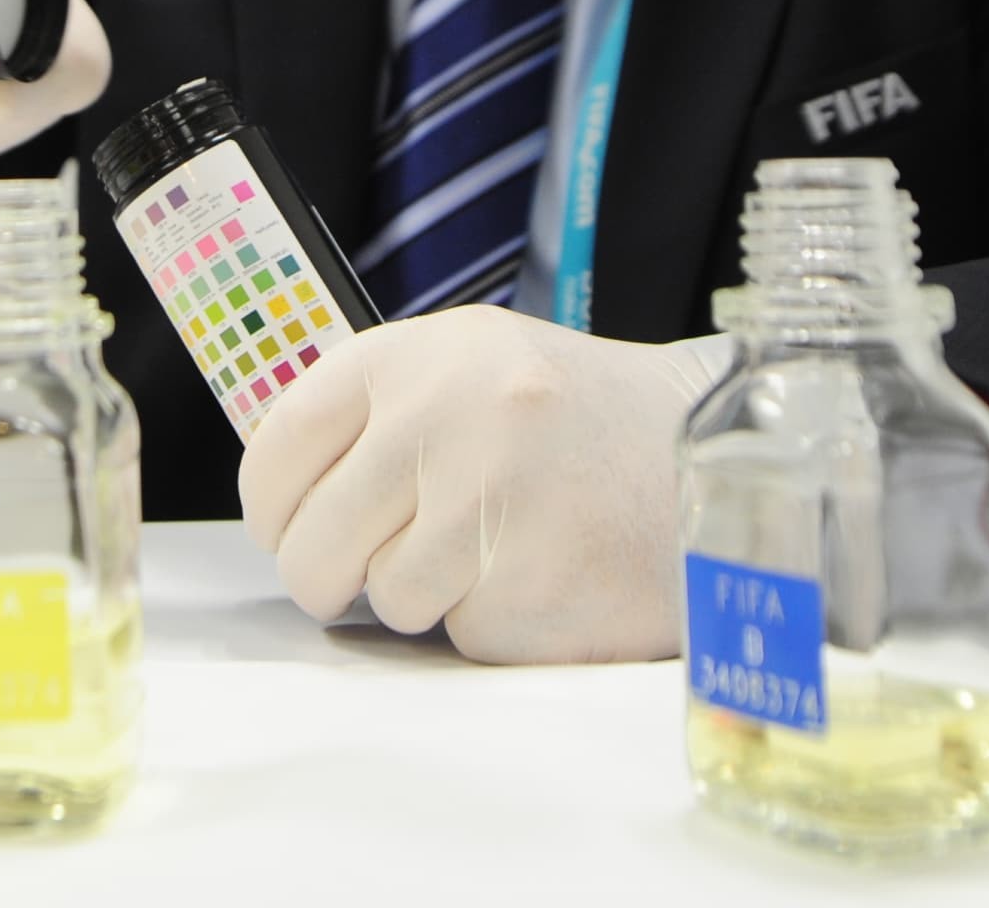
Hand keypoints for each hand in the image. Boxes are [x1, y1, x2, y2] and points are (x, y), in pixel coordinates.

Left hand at [239, 307, 729, 664]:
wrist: (716, 453)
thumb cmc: (582, 423)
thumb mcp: (476, 370)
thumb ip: (381, 413)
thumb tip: (281, 491)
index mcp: (421, 355)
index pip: (281, 443)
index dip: (272, 504)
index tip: (286, 526)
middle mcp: (448, 417)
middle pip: (313, 541)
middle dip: (328, 576)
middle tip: (368, 574)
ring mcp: (492, 502)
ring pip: (385, 598)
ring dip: (427, 596)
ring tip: (499, 550)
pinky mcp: (532, 583)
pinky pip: (460, 633)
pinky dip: (492, 621)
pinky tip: (543, 575)